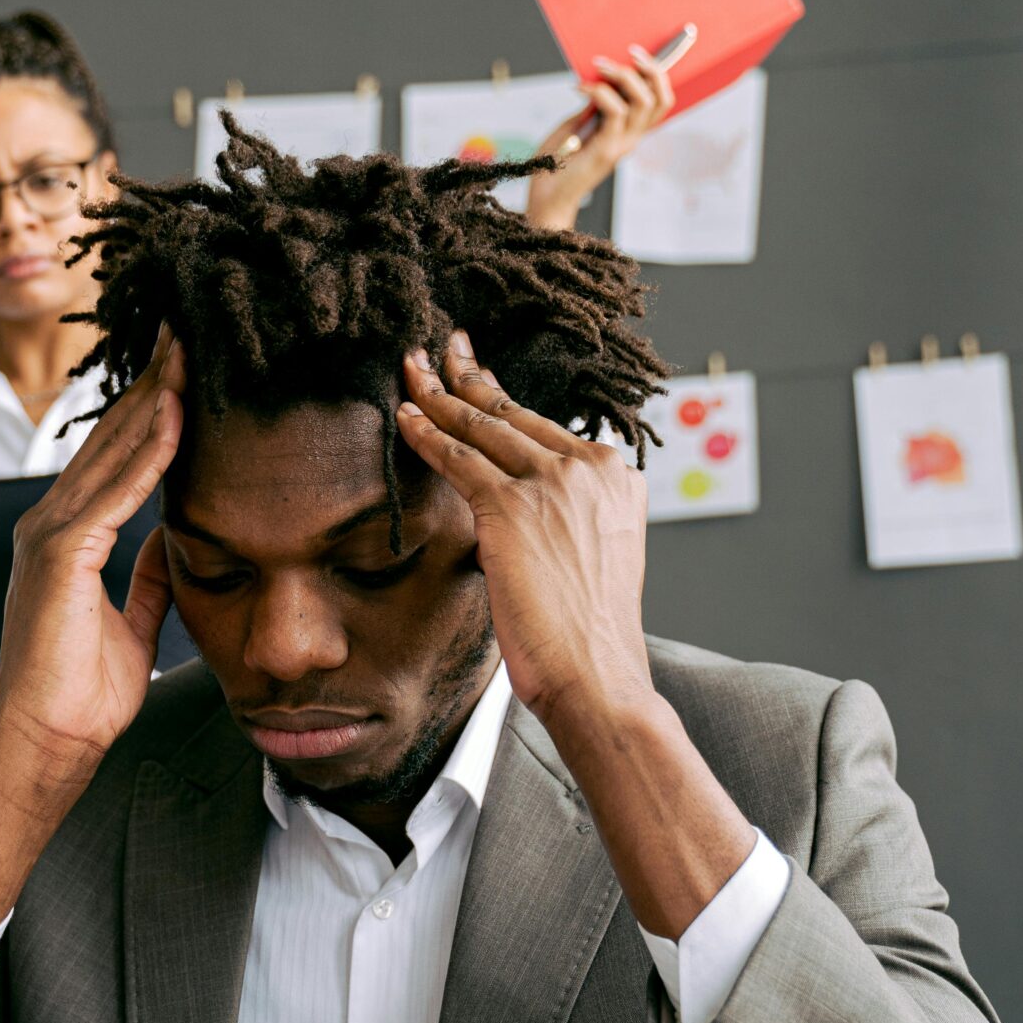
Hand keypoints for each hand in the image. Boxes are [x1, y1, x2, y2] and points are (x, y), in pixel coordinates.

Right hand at [0, 328, 185, 773]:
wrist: (46, 743)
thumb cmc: (80, 696)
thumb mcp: (131, 625)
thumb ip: (148, 578)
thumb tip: (174, 541)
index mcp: (65, 537)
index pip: (114, 458)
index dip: (150, 410)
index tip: (184, 368)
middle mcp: (50, 524)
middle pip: (110, 438)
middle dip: (151, 383)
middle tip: (185, 331)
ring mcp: (49, 535)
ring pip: (111, 451)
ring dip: (152, 400)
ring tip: (187, 351)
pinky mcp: (60, 555)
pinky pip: (115, 492)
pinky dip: (147, 452)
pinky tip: (175, 415)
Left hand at [395, 330, 652, 732]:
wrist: (596, 672)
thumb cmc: (589, 631)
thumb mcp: (596, 554)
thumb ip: (574, 515)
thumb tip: (536, 506)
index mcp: (617, 476)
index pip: (546, 425)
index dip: (505, 397)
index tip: (480, 375)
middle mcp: (590, 467)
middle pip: (513, 412)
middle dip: (468, 378)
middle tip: (441, 350)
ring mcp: (553, 483)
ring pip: (482, 426)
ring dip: (439, 395)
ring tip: (410, 371)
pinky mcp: (513, 507)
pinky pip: (459, 459)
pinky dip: (427, 436)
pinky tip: (405, 417)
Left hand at [524, 43, 675, 232]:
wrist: (544, 199)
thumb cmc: (554, 164)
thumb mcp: (574, 126)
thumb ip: (592, 108)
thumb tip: (599, 83)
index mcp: (628, 133)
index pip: (660, 101)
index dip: (660, 75)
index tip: (643, 52)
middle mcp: (631, 139)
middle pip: (661, 99)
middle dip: (650, 69)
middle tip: (627, 52)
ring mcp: (621, 145)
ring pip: (643, 102)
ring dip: (622, 75)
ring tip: (598, 65)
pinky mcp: (607, 150)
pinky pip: (615, 111)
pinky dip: (599, 92)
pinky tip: (579, 88)